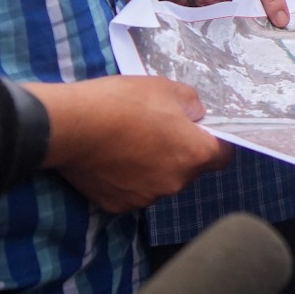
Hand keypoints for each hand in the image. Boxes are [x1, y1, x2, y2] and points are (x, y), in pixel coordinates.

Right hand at [27, 76, 231, 213]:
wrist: (72, 126)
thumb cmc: (122, 103)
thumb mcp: (166, 88)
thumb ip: (191, 104)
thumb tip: (196, 115)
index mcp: (194, 154)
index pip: (223, 156)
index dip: (216, 142)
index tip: (202, 132)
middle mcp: (175, 182)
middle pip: (189, 169)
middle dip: (179, 152)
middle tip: (158, 130)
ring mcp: (145, 197)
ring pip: (160, 181)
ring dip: (153, 167)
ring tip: (130, 142)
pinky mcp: (117, 205)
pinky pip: (132, 191)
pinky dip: (127, 179)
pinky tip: (111, 159)